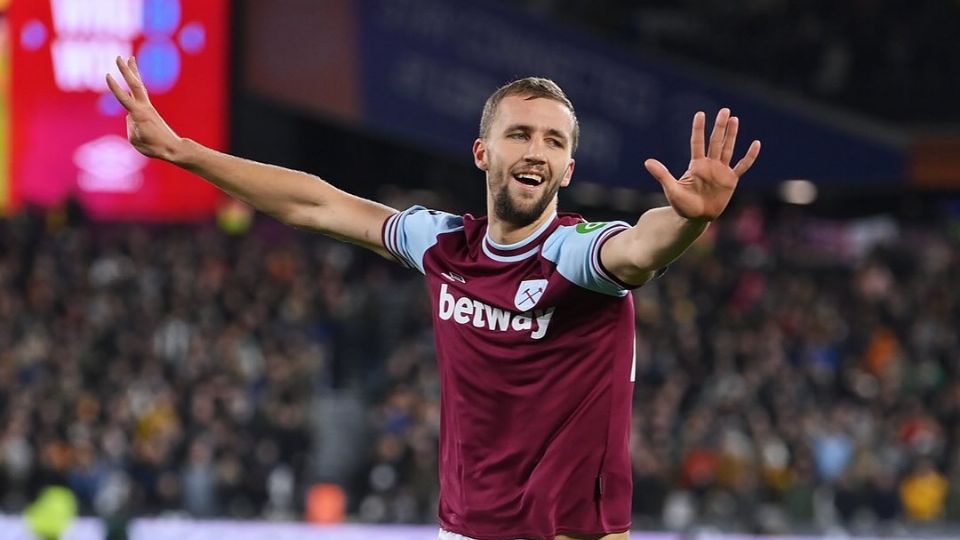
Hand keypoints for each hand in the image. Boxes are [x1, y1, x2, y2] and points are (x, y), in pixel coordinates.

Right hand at [105, 56, 181, 161]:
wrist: (172, 148)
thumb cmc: (154, 147)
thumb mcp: (136, 140)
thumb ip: (130, 126)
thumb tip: (132, 119)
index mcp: (140, 114)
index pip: (124, 98)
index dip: (115, 87)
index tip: (107, 75)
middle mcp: (144, 107)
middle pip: (134, 85)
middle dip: (126, 71)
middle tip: (119, 57)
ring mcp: (147, 107)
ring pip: (139, 86)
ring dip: (134, 72)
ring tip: (130, 58)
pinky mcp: (149, 110)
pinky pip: (141, 94)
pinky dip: (136, 84)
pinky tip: (133, 79)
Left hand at [644, 109, 760, 220]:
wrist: (696, 219)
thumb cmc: (682, 205)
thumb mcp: (671, 189)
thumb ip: (662, 175)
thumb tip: (647, 162)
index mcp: (696, 165)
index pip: (697, 143)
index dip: (699, 129)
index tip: (700, 114)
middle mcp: (709, 165)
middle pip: (715, 142)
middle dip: (720, 126)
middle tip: (725, 110)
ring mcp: (721, 171)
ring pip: (728, 149)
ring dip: (731, 135)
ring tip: (735, 119)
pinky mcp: (731, 181)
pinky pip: (742, 166)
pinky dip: (749, 156)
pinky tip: (756, 144)